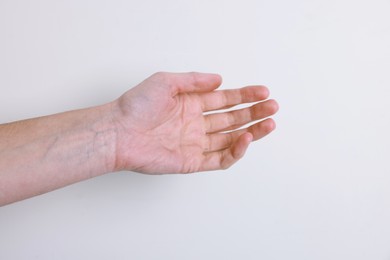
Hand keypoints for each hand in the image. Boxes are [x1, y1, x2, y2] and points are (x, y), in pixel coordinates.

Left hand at [111, 72, 277, 173]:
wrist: (119, 132)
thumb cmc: (136, 106)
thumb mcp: (166, 81)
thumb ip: (194, 81)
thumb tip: (219, 79)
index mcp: (191, 104)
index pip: (225, 99)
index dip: (245, 95)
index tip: (263, 91)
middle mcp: (196, 123)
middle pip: (232, 118)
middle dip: (254, 112)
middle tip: (272, 107)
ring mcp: (195, 143)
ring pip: (230, 138)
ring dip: (251, 131)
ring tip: (269, 123)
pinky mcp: (192, 161)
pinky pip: (219, 158)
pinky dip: (235, 151)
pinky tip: (245, 139)